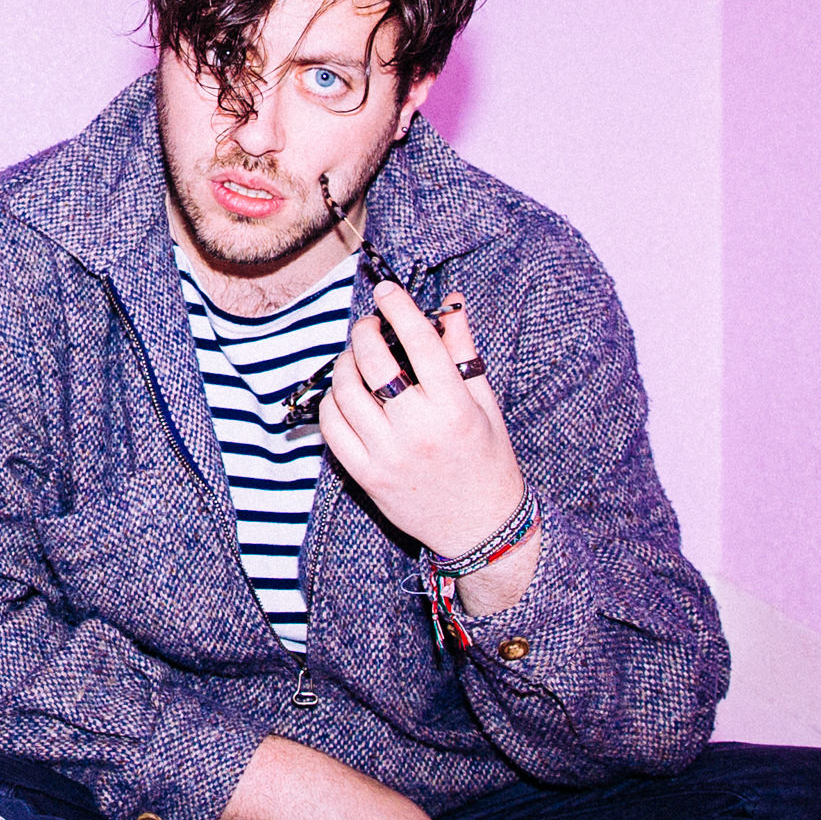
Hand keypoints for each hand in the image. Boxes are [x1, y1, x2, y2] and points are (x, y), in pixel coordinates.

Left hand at [316, 282, 524, 561]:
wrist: (480, 528)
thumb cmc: (488, 460)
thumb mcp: (484, 404)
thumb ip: (463, 351)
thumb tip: (452, 302)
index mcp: (454, 409)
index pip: (419, 343)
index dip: (399, 309)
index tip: (387, 291)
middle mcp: (418, 431)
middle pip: (374, 363)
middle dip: (366, 332)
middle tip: (370, 325)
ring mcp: (387, 456)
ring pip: (345, 393)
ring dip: (345, 364)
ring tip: (356, 357)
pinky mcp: (366, 476)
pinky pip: (332, 429)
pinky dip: (332, 402)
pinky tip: (344, 392)